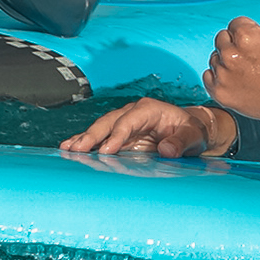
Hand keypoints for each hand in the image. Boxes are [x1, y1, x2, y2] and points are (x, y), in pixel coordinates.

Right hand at [60, 98, 237, 159]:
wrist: (191, 131)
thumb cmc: (192, 131)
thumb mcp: (193, 136)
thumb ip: (181, 142)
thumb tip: (167, 150)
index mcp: (148, 109)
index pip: (128, 121)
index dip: (116, 135)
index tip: (106, 151)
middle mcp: (132, 113)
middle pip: (109, 122)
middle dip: (92, 136)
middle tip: (77, 149)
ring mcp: (124, 124)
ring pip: (101, 129)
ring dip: (84, 139)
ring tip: (67, 149)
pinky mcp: (121, 136)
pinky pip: (101, 138)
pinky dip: (86, 143)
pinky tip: (70, 149)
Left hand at [202, 0, 259, 121]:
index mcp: (245, 36)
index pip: (236, 24)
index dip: (250, 32)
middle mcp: (230, 54)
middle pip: (223, 39)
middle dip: (236, 44)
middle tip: (255, 57)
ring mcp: (223, 75)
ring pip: (216, 57)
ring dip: (227, 60)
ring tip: (248, 70)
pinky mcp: (219, 92)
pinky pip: (209, 76)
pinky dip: (219, 77)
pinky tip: (237, 80)